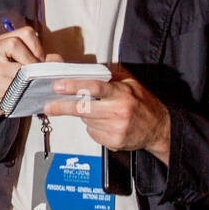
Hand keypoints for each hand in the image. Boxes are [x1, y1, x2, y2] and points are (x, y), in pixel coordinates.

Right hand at [0, 26, 58, 122]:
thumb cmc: (11, 80)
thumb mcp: (25, 64)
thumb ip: (42, 59)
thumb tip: (57, 61)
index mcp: (2, 41)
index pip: (25, 33)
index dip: (37, 47)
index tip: (40, 61)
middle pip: (15, 44)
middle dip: (31, 60)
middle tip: (36, 73)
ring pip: (15, 65)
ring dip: (29, 76)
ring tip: (31, 84)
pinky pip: (14, 84)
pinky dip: (24, 89)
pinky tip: (24, 93)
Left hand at [44, 64, 169, 161]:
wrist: (159, 128)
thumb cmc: (142, 103)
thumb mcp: (129, 82)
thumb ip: (107, 74)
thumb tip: (77, 67)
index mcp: (121, 93)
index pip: (94, 87)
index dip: (74, 86)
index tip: (58, 86)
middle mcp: (118, 111)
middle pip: (83, 109)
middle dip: (63, 107)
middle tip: (49, 106)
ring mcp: (116, 128)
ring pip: (86, 121)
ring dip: (85, 117)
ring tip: (100, 112)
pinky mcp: (114, 142)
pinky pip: (92, 133)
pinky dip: (93, 128)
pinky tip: (106, 124)